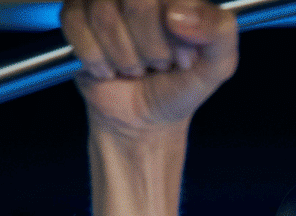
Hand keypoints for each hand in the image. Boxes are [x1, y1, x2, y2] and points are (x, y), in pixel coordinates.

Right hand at [60, 0, 238, 136]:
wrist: (144, 122)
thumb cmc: (178, 88)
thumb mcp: (216, 67)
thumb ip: (220, 33)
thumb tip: (178, 14)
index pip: (169, 0)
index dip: (173, 32)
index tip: (182, 59)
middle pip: (136, 1)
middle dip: (150, 48)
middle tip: (157, 65)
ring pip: (104, 14)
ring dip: (124, 58)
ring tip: (135, 69)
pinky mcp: (75, 14)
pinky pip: (76, 24)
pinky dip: (96, 60)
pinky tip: (109, 69)